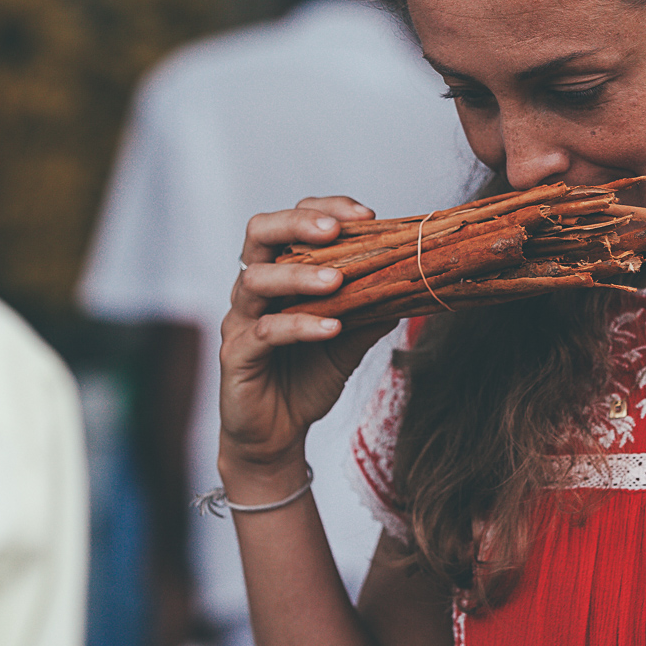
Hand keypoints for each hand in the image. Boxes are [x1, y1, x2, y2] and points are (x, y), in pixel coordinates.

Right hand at [218, 197, 394, 491]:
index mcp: (278, 272)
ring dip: (299, 275)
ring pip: (256, 280)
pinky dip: (298, 326)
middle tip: (335, 231)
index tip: (366, 216)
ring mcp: (239, 320)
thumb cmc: (307, 378)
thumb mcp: (349, 340)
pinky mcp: (236, 356)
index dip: (324, 210)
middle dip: (298, 224)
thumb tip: (409, 283)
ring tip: (337, 281)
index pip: (292, 222)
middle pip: (259, 233)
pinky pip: (263, 333)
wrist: (277, 435)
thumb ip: (370, 310)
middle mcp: (253, 288)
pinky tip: (330, 327)